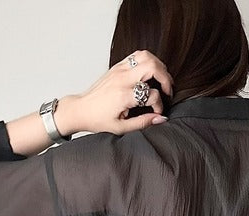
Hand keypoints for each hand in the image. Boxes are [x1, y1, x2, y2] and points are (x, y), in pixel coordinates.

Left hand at [57, 50, 173, 135]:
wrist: (81, 109)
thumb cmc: (98, 120)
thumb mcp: (121, 128)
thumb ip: (143, 123)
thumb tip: (161, 119)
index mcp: (123, 95)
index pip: (152, 94)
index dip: (159, 105)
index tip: (157, 112)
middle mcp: (122, 79)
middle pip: (152, 66)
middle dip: (165, 78)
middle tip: (167, 90)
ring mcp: (119, 70)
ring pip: (146, 56)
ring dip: (158, 66)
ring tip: (161, 80)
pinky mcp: (117, 66)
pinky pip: (137, 55)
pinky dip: (148, 61)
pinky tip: (150, 74)